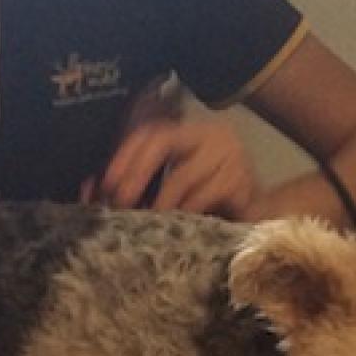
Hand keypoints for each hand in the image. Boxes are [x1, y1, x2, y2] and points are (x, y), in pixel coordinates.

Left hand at [87, 119, 262, 219]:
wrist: (265, 216)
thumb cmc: (211, 203)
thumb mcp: (175, 186)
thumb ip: (141, 183)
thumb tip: (91, 188)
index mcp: (193, 132)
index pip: (152, 131)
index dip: (126, 153)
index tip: (104, 181)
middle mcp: (213, 135)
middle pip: (164, 141)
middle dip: (135, 172)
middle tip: (119, 201)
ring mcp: (231, 156)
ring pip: (181, 175)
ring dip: (158, 202)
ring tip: (146, 220)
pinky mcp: (242, 182)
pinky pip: (203, 198)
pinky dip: (184, 213)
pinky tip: (176, 225)